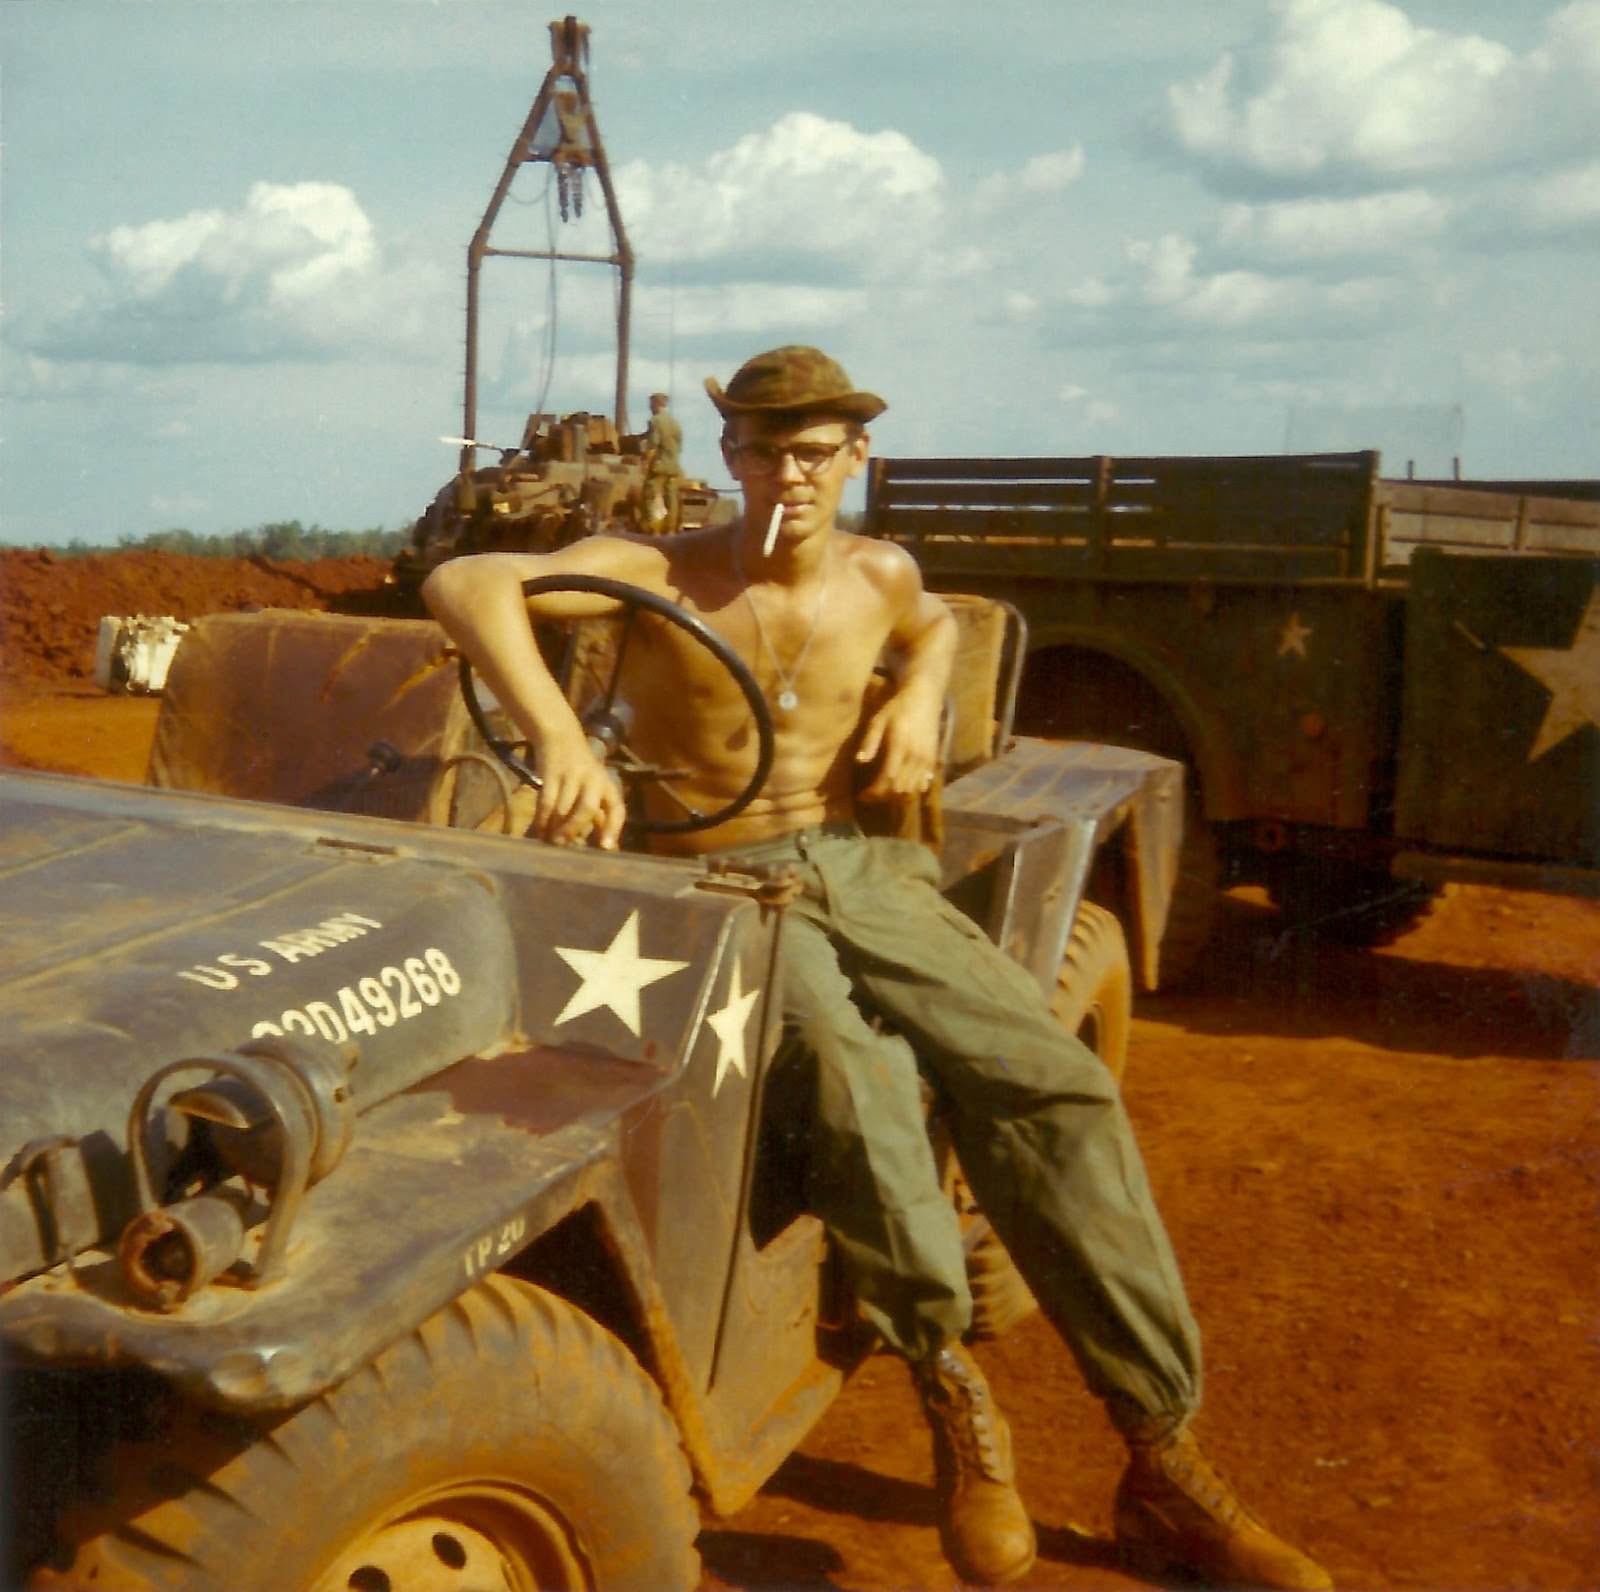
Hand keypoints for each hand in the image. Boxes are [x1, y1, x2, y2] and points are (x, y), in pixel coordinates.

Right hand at [534, 734, 627, 848]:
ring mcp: (572, 775)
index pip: (616, 808)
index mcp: (608, 786)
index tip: (605, 847)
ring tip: (549, 840)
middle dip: (574, 828)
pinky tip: (539, 829)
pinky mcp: (552, 772)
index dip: (613, 828)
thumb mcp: (595, 788)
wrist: (561, 736)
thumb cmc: (582, 770)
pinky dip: (542, 818)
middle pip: (586, 809)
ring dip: (554, 827)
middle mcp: (593, 780)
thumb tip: (603, 846)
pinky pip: (546, 800)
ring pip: (563, 808)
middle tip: (562, 844)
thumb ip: (599, 814)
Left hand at [855, 689, 940, 801]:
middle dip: (883, 795)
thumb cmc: (898, 707)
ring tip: (884, 790)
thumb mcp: (879, 720)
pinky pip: (923, 783)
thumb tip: (860, 761)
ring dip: (896, 795)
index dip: (874, 792)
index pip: (887, 779)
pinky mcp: (933, 759)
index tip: (862, 795)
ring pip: (912, 789)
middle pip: (899, 789)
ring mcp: (927, 760)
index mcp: (900, 747)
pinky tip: (902, 785)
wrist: (925, 697)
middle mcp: (915, 757)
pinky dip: (912, 789)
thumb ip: (870, 741)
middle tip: (870, 794)